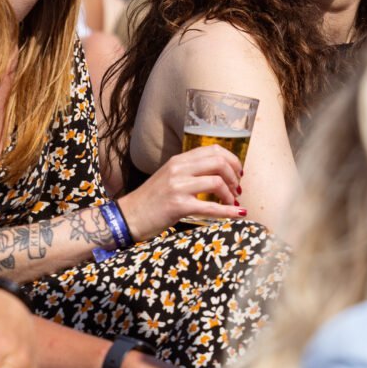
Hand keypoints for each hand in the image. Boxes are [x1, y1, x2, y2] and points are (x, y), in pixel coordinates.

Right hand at [119, 145, 245, 239]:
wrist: (128, 216)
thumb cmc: (150, 200)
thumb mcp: (169, 177)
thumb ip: (190, 172)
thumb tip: (218, 175)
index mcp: (178, 160)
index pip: (214, 150)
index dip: (232, 160)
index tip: (238, 173)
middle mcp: (179, 169)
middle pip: (219, 162)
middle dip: (235, 175)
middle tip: (238, 188)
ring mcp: (178, 186)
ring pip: (217, 182)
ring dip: (231, 194)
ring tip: (233, 202)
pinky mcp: (178, 205)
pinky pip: (211, 207)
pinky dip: (229, 211)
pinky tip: (238, 213)